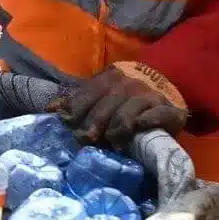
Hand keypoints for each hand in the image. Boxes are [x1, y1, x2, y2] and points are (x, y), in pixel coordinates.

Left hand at [49, 62, 187, 146]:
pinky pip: (157, 114)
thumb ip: (78, 102)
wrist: (164, 95)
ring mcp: (150, 95)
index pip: (90, 91)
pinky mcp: (170, 110)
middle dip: (95, 121)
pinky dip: (147, 121)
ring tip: (111, 141)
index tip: (68, 122)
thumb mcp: (100, 97)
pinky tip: (138, 128)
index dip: (78, 107)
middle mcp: (128, 84)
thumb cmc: (125, 100)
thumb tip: (49, 110)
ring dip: (118, 126)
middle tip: (86, 138)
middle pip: (107, 102)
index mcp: (109, 78)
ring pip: (129, 110)